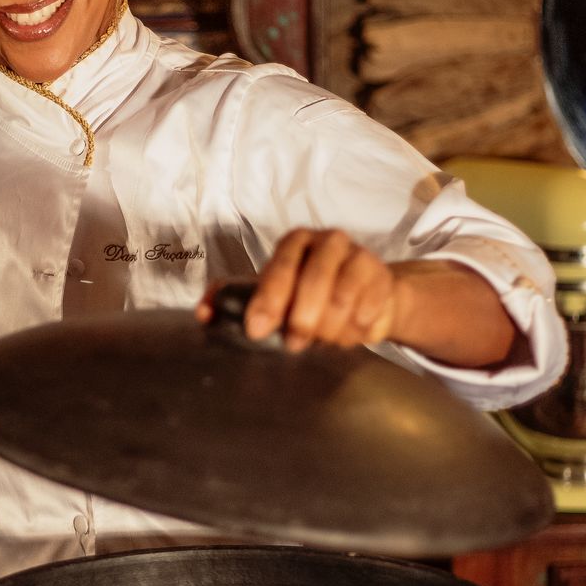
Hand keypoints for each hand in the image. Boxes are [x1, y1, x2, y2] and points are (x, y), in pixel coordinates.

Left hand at [197, 228, 399, 351]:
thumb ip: (232, 300)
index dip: (267, 301)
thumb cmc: (307, 293)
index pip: (278, 268)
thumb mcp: (270, 292)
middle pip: (314, 282)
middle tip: (294, 344)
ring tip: (322, 338)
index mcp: (294, 242)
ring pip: (343, 299)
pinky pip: (367, 311)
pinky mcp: (382, 277)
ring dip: (329, 329)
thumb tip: (203, 314)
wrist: (365, 294)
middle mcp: (328, 241)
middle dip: (301, 320)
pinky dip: (354, 331)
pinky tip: (348, 332)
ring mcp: (359, 256)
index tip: (256, 330)